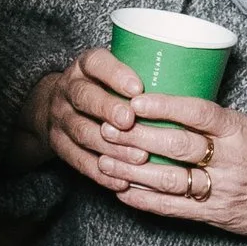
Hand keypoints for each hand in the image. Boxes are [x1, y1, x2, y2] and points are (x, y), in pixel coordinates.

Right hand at [27, 45, 144, 180]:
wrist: (60, 105)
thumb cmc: (105, 88)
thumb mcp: (116, 72)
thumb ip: (142, 75)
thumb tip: (187, 81)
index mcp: (86, 66)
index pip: (97, 63)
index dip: (115, 75)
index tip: (137, 88)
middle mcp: (69, 89)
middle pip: (84, 97)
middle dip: (108, 109)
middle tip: (131, 121)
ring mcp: (60, 118)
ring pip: (82, 132)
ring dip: (111, 146)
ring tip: (138, 156)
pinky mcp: (59, 145)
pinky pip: (78, 161)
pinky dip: (101, 174)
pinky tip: (122, 182)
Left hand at [106, 94, 246, 245]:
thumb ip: (213, 120)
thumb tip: (169, 103)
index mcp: (239, 132)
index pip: (199, 113)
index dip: (166, 107)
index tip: (136, 101)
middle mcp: (230, 160)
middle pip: (178, 146)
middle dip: (138, 137)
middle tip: (108, 128)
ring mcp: (221, 189)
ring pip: (170, 179)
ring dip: (133, 171)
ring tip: (105, 160)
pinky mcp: (213, 213)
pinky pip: (173, 208)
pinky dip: (145, 200)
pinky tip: (122, 191)